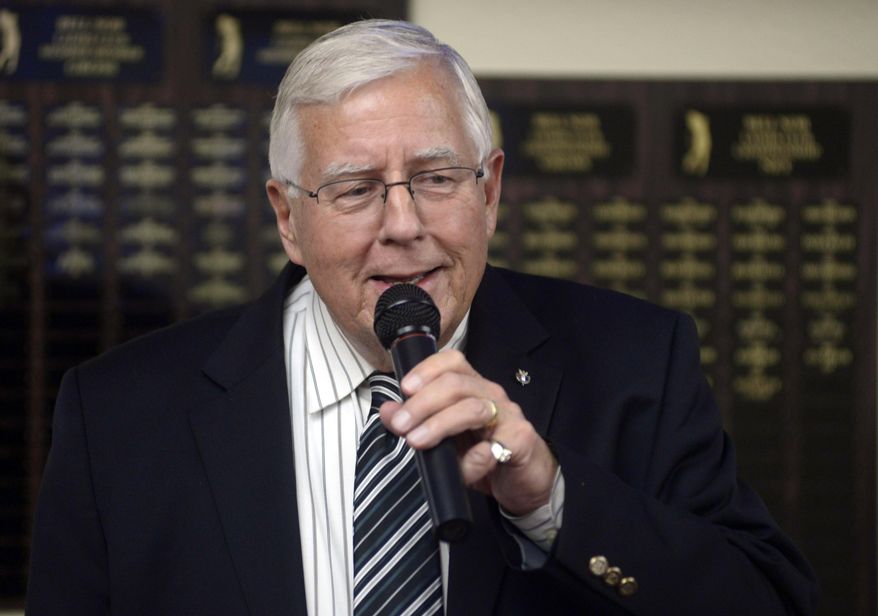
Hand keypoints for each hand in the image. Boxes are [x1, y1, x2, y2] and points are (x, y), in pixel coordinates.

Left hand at [378, 349, 557, 515]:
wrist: (526, 480)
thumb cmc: (486, 453)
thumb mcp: (446, 438)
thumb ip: (417, 422)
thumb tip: (388, 411)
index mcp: (473, 387)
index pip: (452, 362)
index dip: (426, 370)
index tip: (403, 388)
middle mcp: (491, 395)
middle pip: (456, 384)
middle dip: (422, 403)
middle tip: (400, 425)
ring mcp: (508, 416)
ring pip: (473, 409)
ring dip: (440, 425)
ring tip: (417, 441)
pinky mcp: (520, 441)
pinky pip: (493, 448)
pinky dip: (472, 462)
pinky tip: (461, 470)